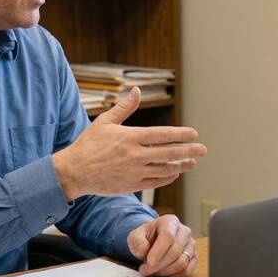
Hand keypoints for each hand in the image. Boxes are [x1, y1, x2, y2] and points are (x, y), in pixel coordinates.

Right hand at [52, 88, 206, 199]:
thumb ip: (124, 107)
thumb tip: (136, 91)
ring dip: (181, 166)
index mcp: (130, 137)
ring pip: (165, 169)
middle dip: (189, 151)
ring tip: (192, 162)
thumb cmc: (88, 145)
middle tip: (203, 150)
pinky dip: (167, 177)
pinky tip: (175, 172)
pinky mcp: (132, 185)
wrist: (74, 172)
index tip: (194, 134)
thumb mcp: (105, 122)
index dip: (181, 134)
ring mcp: (134, 172)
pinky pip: (156, 182)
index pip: (163, 135)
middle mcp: (135, 155)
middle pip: (169, 153)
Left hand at [127, 215, 196, 276]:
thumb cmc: (146, 238)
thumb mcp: (135, 236)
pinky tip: (163, 274)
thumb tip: (143, 251)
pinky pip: (187, 270)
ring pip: (182, 262)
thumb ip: (137, 241)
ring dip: (165, 271)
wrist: (154, 242)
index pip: (168, 236)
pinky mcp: (194, 257)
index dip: (158, 251)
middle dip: (159, 264)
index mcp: (170, 221)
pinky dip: (173, 275)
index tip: (149, 262)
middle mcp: (184, 231)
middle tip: (145, 270)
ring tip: (152, 271)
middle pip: (175, 251)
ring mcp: (191, 245)